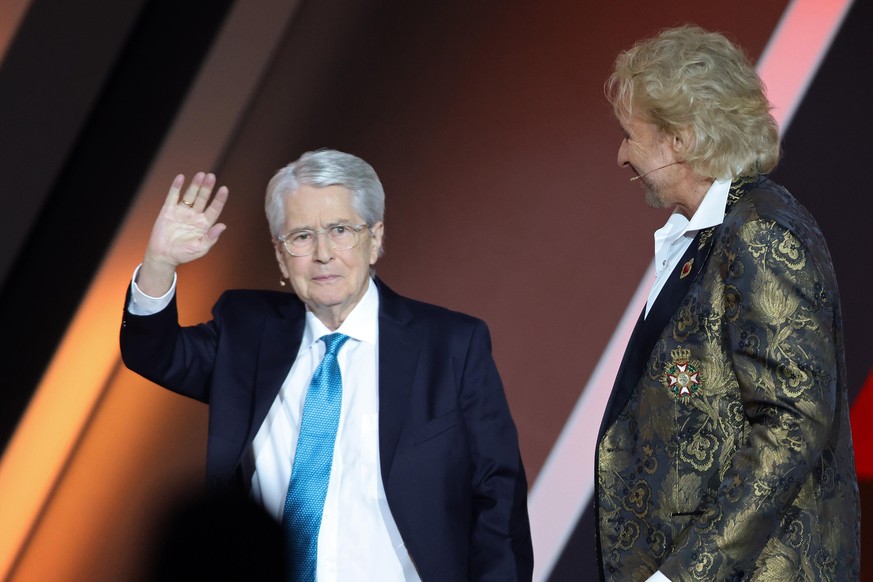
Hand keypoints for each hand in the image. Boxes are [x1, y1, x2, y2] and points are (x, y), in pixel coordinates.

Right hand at [137, 172, 228, 295]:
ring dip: (195, 185)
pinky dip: (176, 187)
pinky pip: (172, 196)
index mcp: (204, 224)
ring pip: (190, 195)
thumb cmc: (184, 254)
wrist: (163, 256)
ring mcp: (181, 212)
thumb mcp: (200, 248)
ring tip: (201, 174)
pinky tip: (181, 177)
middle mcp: (194, 216)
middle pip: (202, 199)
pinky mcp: (168, 210)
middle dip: (207, 188)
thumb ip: (211, 237)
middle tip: (211, 176)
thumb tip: (223, 225)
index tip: (224, 189)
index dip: (219, 200)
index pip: (214, 209)